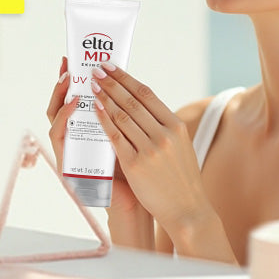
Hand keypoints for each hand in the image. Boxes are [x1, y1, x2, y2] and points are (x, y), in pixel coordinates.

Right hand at [46, 56, 138, 213]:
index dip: (72, 82)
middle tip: (68, 65)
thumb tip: (128, 84)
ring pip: (54, 118)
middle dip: (62, 84)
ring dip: (61, 97)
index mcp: (88, 133)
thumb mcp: (129, 136)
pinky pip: (59, 136)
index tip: (74, 61)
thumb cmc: (136, 171)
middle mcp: (74, 142)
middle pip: (60, 106)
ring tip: (70, 80)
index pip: (74, 102)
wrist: (137, 203)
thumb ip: (122, 116)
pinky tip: (76, 103)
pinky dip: (65, 117)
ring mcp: (69, 153)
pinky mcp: (67, 165)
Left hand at [88, 64, 209, 229]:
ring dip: (104, 98)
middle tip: (96, 71)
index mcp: (176, 126)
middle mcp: (165, 135)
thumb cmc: (181, 178)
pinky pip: (115, 137)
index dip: (126, 79)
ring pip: (122, 116)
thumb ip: (163, 127)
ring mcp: (150, 149)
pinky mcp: (136, 165)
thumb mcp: (180, 146)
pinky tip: (94, 110)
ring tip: (92, 87)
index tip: (112, 68)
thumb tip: (140, 107)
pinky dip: (103, 121)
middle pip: (132, 101)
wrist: (187, 210)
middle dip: (111, 83)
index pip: (147, 95)